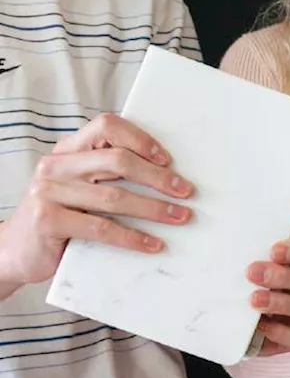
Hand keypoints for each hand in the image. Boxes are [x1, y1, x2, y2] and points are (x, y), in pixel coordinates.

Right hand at [0, 114, 193, 287]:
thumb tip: (166, 177)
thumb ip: (106, 176)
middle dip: (158, 177)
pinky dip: (133, 237)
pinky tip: (153, 244)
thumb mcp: (78, 189)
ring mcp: (49, 192)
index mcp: (67, 151)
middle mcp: (56, 166)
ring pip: (114, 197)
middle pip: (118, 160)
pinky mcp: (48, 220)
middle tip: (186, 191)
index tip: (168, 160)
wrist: (15, 250)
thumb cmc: (58, 217)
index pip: (106, 127)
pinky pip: (101, 228)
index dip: (141, 140)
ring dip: (155, 209)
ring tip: (180, 216)